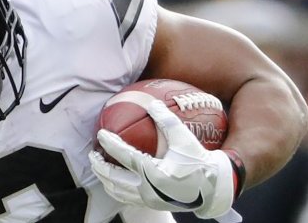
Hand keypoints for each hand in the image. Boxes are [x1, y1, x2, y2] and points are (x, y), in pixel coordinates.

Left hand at [88, 100, 236, 219]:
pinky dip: (115, 189)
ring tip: (98, 167)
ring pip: (117, 191)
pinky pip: (126, 199)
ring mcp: (149, 199)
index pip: (125, 156)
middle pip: (114, 178)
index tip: (100, 133)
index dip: (110, 144)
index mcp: (154, 172)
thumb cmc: (200, 162)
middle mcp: (148, 188)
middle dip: (99, 165)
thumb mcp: (185, 139)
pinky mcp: (152, 205)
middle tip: (92, 153)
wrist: (215, 188)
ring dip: (105, 179)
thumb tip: (152, 103)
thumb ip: (167, 121)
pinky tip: (113, 181)